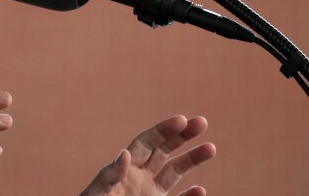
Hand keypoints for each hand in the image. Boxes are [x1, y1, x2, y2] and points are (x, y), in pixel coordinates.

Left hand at [80, 115, 215, 195]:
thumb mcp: (97, 192)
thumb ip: (110, 175)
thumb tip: (124, 154)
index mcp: (125, 168)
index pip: (147, 142)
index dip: (163, 130)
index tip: (181, 119)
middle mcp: (140, 177)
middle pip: (164, 150)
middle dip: (182, 135)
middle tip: (201, 122)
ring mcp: (150, 194)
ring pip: (175, 172)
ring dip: (192, 159)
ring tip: (211, 147)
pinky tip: (201, 190)